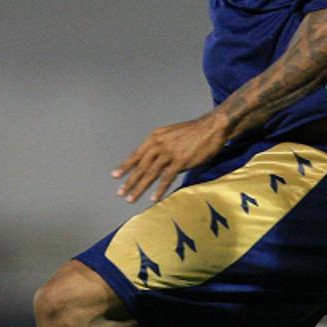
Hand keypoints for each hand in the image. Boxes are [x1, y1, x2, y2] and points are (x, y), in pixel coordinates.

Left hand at [114, 112, 228, 202]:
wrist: (211, 128)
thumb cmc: (193, 132)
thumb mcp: (171, 135)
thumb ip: (161, 148)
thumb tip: (154, 163)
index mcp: (155, 137)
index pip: (136, 154)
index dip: (125, 166)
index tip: (115, 176)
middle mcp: (159, 144)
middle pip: (141, 166)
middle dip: (129, 181)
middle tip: (120, 193)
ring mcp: (169, 153)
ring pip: (150, 173)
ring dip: (139, 187)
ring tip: (130, 198)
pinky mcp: (181, 161)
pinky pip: (166, 178)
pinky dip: (159, 190)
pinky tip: (152, 198)